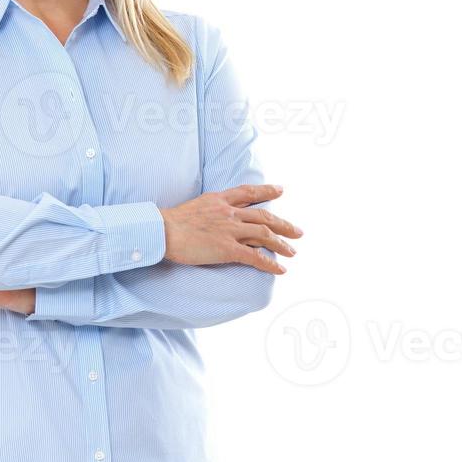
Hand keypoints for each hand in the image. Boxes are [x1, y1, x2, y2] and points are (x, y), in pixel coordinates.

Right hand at [159, 184, 301, 275]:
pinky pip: (255, 256)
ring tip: (292, 252)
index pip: (248, 192)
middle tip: (298, 232)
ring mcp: (230, 230)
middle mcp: (229, 213)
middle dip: (283, 225)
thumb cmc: (171, 222)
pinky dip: (270, 263)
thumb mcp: (195, 205)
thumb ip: (210, 208)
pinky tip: (280, 269)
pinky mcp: (227, 249)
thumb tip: (215, 215)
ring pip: (264, 235)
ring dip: (281, 244)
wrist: (162, 231)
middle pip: (263, 216)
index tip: (280, 191)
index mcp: (220, 200)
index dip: (266, 191)